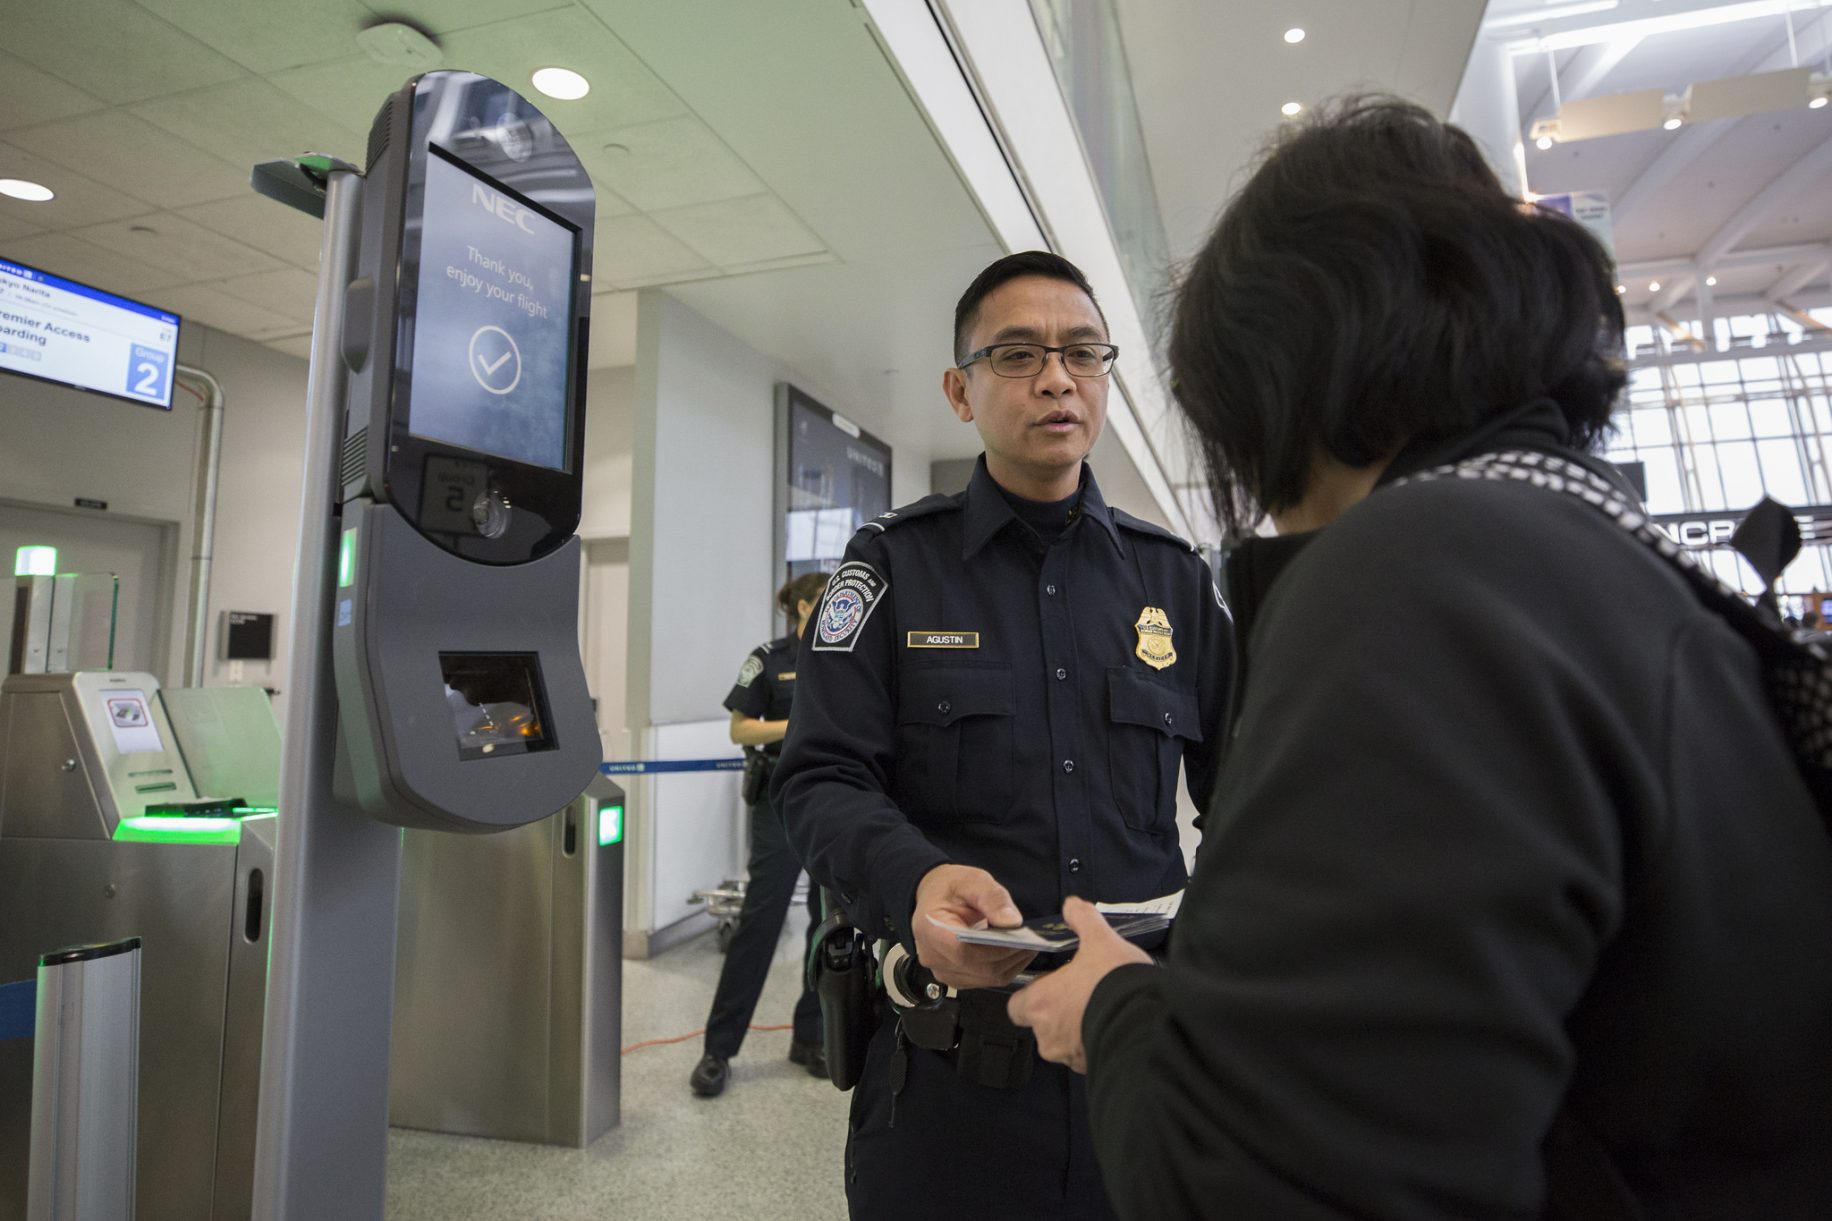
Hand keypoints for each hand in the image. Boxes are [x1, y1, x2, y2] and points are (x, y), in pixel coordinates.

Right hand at [911, 864, 1035, 989]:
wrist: (934, 897)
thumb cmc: (950, 888)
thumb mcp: (972, 880)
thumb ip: (992, 898)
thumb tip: (1013, 923)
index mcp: (930, 929)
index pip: (964, 951)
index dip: (995, 948)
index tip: (1019, 937)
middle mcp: (933, 956)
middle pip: (979, 967)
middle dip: (1009, 955)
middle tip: (1032, 940)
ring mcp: (943, 971)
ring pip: (986, 977)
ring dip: (1011, 963)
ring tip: (1027, 944)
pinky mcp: (955, 978)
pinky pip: (986, 980)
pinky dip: (1004, 967)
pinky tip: (1014, 952)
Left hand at [1007, 897, 1149, 1073]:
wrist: (1148, 1024)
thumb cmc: (1116, 985)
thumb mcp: (1100, 940)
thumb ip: (1083, 919)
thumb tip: (1073, 906)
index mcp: (1040, 1004)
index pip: (1017, 1005)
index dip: (1033, 994)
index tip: (1052, 983)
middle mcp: (1048, 1035)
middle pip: (1042, 1024)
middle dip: (1061, 1011)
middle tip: (1083, 993)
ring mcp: (1070, 1056)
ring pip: (1065, 1042)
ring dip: (1079, 1026)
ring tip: (1104, 1006)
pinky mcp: (1092, 1068)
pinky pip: (1088, 1054)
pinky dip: (1098, 1041)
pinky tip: (1116, 1023)